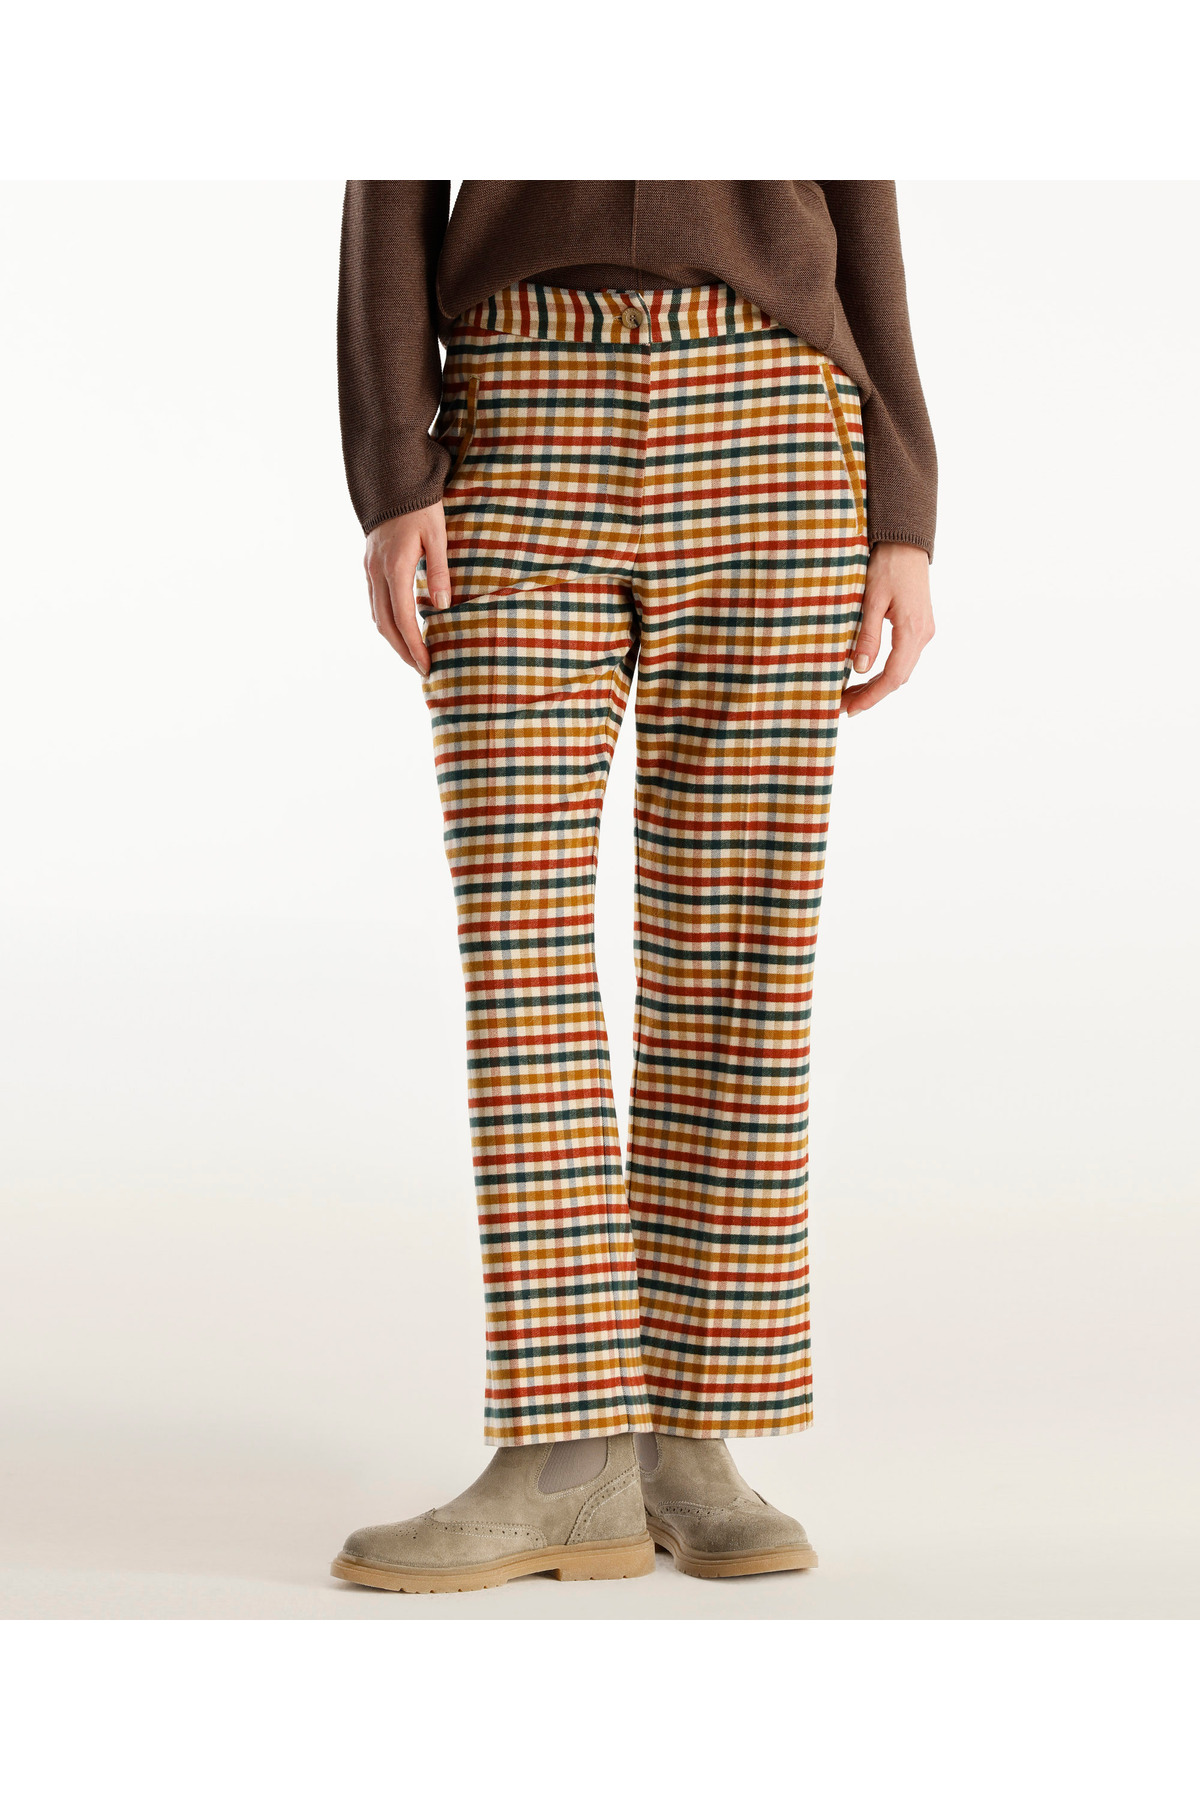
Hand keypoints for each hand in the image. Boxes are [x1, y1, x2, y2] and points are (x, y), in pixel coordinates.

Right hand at [363, 504, 450, 674]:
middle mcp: (377, 573)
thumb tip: (443, 606)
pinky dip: (386, 622)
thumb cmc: (419, 506)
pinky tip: (401, 629)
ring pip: (376, 616)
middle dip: (403, 651)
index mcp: (395, 568)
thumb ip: (439, 570)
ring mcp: (369, 571)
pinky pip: (374, 603)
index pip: (403, 619)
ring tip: (413, 655)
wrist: (391, 482)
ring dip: (393, 640)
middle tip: (421, 669)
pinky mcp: (368, 567)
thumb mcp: (437, 535)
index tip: (427, 665)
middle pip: (385, 625)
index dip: (415, 646)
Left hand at [842, 542, 934, 716]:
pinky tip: (865, 676)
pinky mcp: (919, 626)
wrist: (906, 542)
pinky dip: (884, 671)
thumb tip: (859, 670)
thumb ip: (867, 636)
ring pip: (901, 670)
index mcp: (912, 630)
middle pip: (898, 678)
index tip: (850, 709)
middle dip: (870, 695)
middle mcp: (923, 635)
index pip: (892, 677)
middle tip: (843, 706)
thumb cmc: (887, 565)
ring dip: (877, 685)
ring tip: (850, 695)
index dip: (871, 697)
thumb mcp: (871, 600)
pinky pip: (903, 658)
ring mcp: (923, 631)